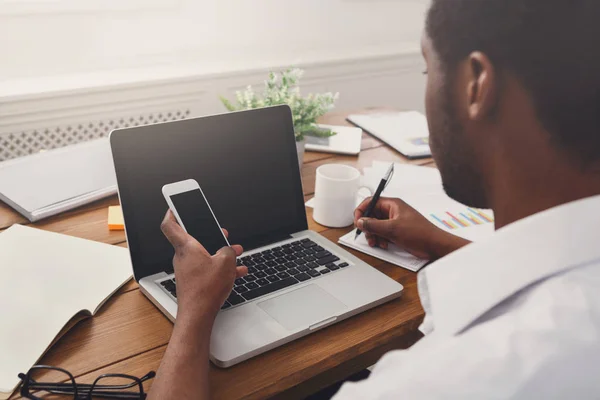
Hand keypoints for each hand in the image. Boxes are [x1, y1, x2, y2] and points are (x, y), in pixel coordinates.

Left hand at [160, 211, 247, 319]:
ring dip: (219, 253)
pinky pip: (208, 268)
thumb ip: (229, 250)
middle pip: (193, 239)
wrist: (198, 315)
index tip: (175, 206)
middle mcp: (183, 257)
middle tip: (220, 231)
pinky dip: (220, 268)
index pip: (170, 225)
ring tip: (236, 254)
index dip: (172, 212)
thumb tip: (229, 250)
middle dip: (210, 235)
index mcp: (186, 247)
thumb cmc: (206, 289)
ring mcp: (187, 270)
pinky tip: (236, 271)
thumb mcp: (226, 262)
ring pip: (204, 255)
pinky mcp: (193, 281)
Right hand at [354, 197, 469, 259]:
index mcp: (392, 204)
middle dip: (368, 226)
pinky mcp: (397, 232)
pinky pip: (383, 233)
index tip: (358, 221)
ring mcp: (395, 222)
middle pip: (372, 215)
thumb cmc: (420, 233)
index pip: (371, 201)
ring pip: (376, 226)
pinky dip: (381, 239)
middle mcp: (393, 211)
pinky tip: (384, 245)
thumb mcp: (392, 229)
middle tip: (368, 235)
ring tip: (376, 242)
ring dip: (374, 235)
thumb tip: (360, 221)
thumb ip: (374, 225)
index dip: (362, 210)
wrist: (435, 246)